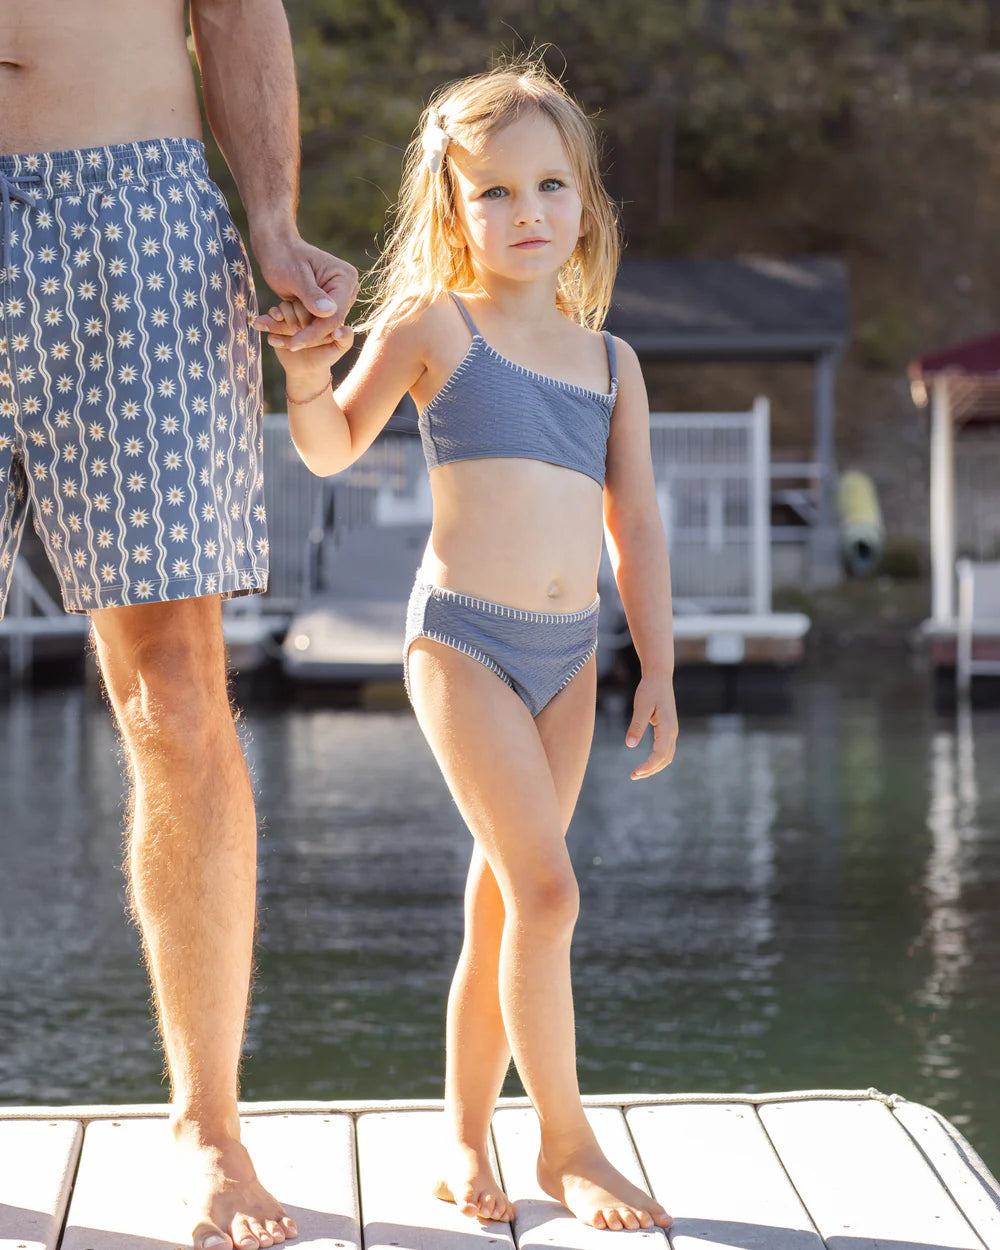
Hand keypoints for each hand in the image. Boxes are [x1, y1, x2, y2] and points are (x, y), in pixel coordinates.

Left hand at [251, 231, 358, 349]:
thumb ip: (312, 294)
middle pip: (331, 325)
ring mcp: (338, 299)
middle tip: (283, 343)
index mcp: (346, 278)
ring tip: (277, 340)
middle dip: (308, 335)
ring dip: (300, 334)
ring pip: (322, 328)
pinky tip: (280, 332)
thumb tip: (330, 312)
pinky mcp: (327, 306)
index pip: (334, 315)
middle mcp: (347, 290)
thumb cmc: (283, 256)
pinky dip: (298, 328)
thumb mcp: (295, 275)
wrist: (276, 248)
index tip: (294, 344)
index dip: (315, 332)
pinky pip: (314, 323)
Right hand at [259, 298, 353, 378]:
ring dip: (280, 325)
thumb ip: (346, 339)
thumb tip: (340, 331)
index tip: (304, 336)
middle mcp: (307, 306)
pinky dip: (269, 325)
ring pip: (283, 308)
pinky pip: (271, 316)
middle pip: (298, 304)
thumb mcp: (340, 348)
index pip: (317, 305)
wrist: (306, 369)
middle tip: (294, 341)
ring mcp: (292, 311)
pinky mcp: (278, 318)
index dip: (310, 321)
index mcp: (323, 309)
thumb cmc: (326, 356)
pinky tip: (273, 340)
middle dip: (295, 323)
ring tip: (281, 341)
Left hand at [625, 673, 677, 779]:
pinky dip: (656, 759)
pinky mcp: (667, 729)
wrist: (659, 677)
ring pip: (666, 756)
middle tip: (633, 776)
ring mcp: (671, 731)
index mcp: (667, 728)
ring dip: (654, 767)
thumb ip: (636, 725)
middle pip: (665, 759)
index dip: (648, 766)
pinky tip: (645, 762)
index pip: (660, 754)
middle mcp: (672, 732)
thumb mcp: (641, 706)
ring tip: (638, 773)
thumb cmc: (650, 689)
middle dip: (650, 770)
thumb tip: (630, 745)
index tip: (636, 772)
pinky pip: (665, 750)